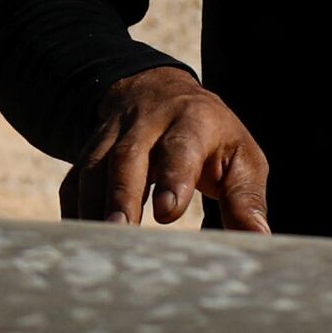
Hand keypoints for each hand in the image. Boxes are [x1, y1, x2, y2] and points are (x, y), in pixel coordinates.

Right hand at [61, 67, 271, 233]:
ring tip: (96, 242)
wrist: (158, 89)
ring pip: (94, 166)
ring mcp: (112, 135)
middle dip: (122, 194)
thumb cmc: (212, 137)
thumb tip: (259, 238)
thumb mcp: (241, 157)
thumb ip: (246, 197)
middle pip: (128, 156)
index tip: (168, 213)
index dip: (172, 177)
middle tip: (121, 230)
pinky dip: (73, 207)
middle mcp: (147, 123)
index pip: (180, 147)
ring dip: (93, 204)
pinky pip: (75, 177)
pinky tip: (75, 237)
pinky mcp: (90, 150)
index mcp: (192, 121)